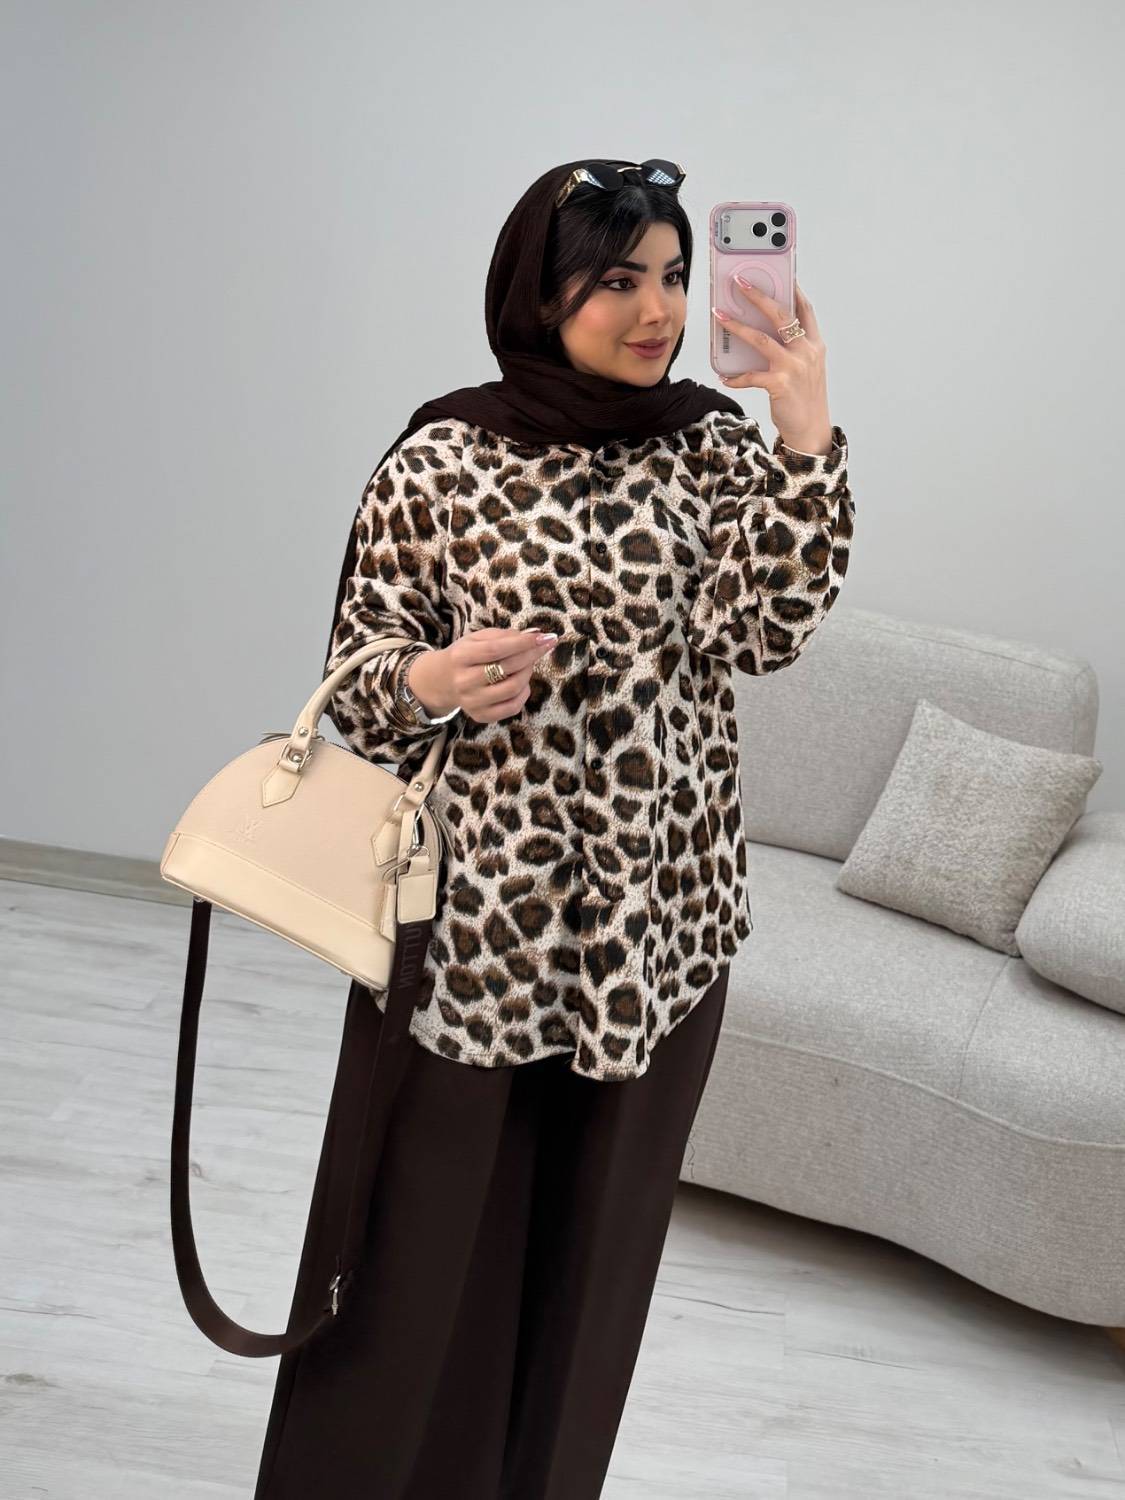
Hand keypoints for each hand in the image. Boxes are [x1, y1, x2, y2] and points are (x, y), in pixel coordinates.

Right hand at [432, 627, 561, 723]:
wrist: (442, 681)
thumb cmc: (465, 656)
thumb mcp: (476, 639)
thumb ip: (502, 635)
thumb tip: (534, 635)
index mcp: (461, 657)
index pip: (495, 650)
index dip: (522, 643)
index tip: (543, 637)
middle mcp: (464, 681)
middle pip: (507, 669)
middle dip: (531, 655)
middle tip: (543, 646)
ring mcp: (472, 702)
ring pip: (513, 688)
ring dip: (528, 673)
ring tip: (529, 663)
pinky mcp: (481, 716)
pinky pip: (512, 707)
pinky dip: (524, 693)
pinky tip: (522, 683)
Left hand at [713, 278, 832, 453]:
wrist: (811, 430)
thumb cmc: (805, 398)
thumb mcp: (807, 368)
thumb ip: (794, 348)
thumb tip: (765, 330)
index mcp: (814, 344)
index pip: (805, 309)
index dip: (792, 289)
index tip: (779, 273)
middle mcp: (806, 352)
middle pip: (781, 315)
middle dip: (758, 296)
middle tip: (739, 283)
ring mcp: (794, 367)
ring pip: (761, 339)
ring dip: (737, 326)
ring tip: (720, 316)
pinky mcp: (780, 385)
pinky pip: (751, 376)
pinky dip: (735, 376)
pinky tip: (724, 376)